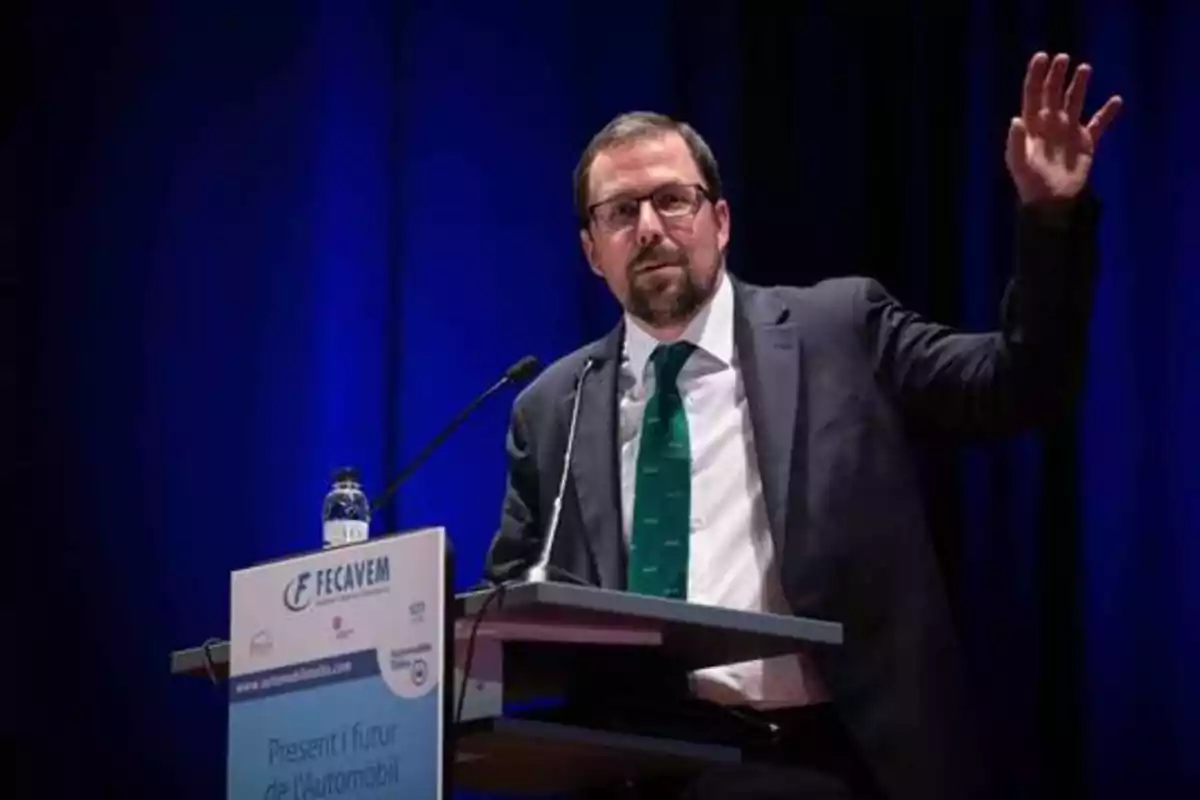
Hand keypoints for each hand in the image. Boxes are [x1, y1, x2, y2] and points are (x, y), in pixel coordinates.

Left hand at [1006, 52, 1122, 205]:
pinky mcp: (1085, 142)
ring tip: (1084, 68)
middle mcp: (1049, 124)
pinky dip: (1107, 113)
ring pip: (1074, 102)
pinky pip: (1098, 124)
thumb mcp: (1019, 164)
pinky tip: (1117, 100)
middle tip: (1063, 57)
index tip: (1042, 57)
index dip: (1036, 76)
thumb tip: (1015, 119)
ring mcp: (1068, 131)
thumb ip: (1015, 143)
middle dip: (1056, 76)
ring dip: (1079, 85)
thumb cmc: (1030, 183)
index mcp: (1032, 126)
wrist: (1052, 203)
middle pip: (1053, 94)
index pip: (1032, 95)